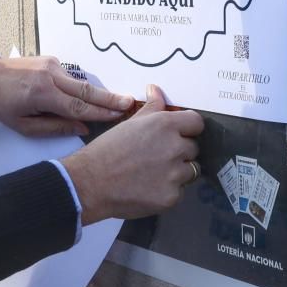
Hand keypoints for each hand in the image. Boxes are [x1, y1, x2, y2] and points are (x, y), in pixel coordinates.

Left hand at [0, 55, 133, 137]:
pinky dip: (81, 87)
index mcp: (42, 94)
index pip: (78, 106)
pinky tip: (91, 95)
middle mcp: (50, 75)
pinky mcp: (50, 60)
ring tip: (119, 101)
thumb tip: (83, 128)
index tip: (120, 115)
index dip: (100, 113)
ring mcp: (51, 64)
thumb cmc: (2, 105)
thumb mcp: (24, 126)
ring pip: (80, 82)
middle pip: (86, 90)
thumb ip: (55, 127)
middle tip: (130, 103)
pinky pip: (71, 77)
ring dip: (98, 93)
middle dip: (109, 98)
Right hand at [59, 84, 204, 222]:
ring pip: (190, 171)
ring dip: (176, 172)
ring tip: (152, 173)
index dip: (188, 129)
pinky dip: (167, 191)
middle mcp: (174, 148)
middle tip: (156, 156)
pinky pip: (179, 191)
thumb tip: (156, 90)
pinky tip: (148, 188)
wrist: (90, 182)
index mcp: (165, 125)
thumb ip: (151, 107)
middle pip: (193, 148)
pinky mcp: (171, 196)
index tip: (180, 134)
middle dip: (179, 152)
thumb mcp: (129, 123)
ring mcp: (175, 174)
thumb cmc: (106, 151)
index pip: (196, 122)